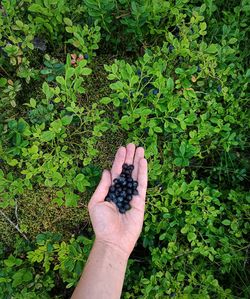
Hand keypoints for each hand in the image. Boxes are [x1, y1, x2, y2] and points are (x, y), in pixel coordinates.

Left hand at [88, 143, 147, 257]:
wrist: (113, 240)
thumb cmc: (101, 223)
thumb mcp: (96, 202)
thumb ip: (103, 186)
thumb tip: (107, 171)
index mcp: (110, 190)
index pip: (116, 171)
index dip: (119, 159)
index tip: (122, 148)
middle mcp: (122, 191)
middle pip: (127, 170)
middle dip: (129, 157)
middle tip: (132, 144)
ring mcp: (132, 195)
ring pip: (135, 175)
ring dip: (137, 161)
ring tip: (140, 149)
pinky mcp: (140, 201)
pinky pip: (142, 184)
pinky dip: (143, 173)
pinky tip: (144, 162)